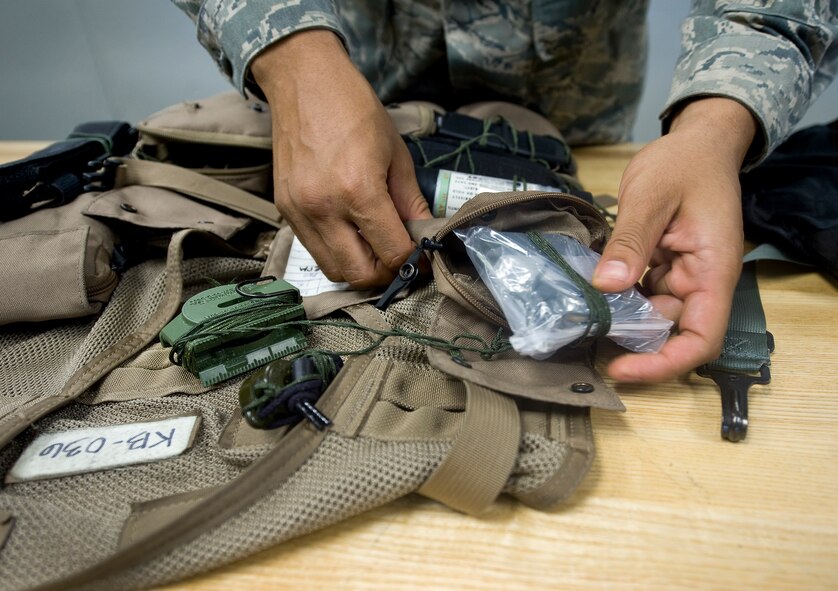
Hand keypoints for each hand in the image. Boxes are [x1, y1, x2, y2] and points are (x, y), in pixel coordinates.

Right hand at [252, 31, 431, 287]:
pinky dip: (336, 252)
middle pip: (359, 275)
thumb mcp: (396, 154)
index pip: (391, 254)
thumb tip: (424, 237)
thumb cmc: (355, 110)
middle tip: (399, 259)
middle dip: (386, 275)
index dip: (413, 263)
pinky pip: (313, 250)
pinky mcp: (284, 210)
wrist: (304, 82)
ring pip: (333, 270)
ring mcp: (299, 213)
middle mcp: (324, 209)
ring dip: (359, 269)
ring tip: (376, 249)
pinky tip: (350, 233)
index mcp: (358, 192)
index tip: (422, 259)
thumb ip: (410, 203)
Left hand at [592, 98, 756, 381]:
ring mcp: (681, 277)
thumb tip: (606, 286)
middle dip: (631, 343)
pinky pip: (640, 295)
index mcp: (712, 272)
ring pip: (651, 317)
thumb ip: (630, 241)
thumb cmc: (683, 163)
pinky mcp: (662, 268)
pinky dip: (617, 298)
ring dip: (620, 320)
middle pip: (671, 334)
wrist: (695, 142)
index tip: (621, 368)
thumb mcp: (651, 196)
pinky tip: (588, 293)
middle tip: (583, 336)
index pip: (700, 339)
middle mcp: (700, 282)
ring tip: (579, 315)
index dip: (664, 364)